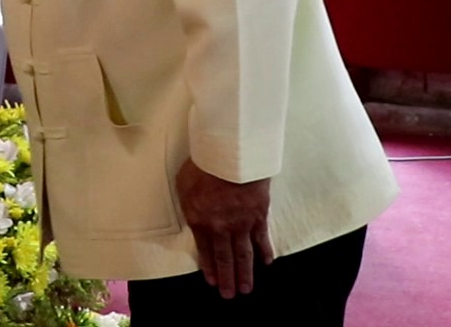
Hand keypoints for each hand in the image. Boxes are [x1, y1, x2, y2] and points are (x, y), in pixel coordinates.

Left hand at [175, 159, 273, 298]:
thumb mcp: (184, 185)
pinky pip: (262, 239)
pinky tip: (267, 263)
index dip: (209, 268)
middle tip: (230, 295)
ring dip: (245, 274)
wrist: (230, 155)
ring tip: (246, 289)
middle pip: (225, 258)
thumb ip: (189, 204)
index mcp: (200, 221)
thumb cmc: (203, 165)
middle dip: (227, 279)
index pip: (205, 251)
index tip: (213, 282)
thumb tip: (192, 213)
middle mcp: (221, 228)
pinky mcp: (259, 216)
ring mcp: (242, 224)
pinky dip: (265, 252)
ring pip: (243, 255)